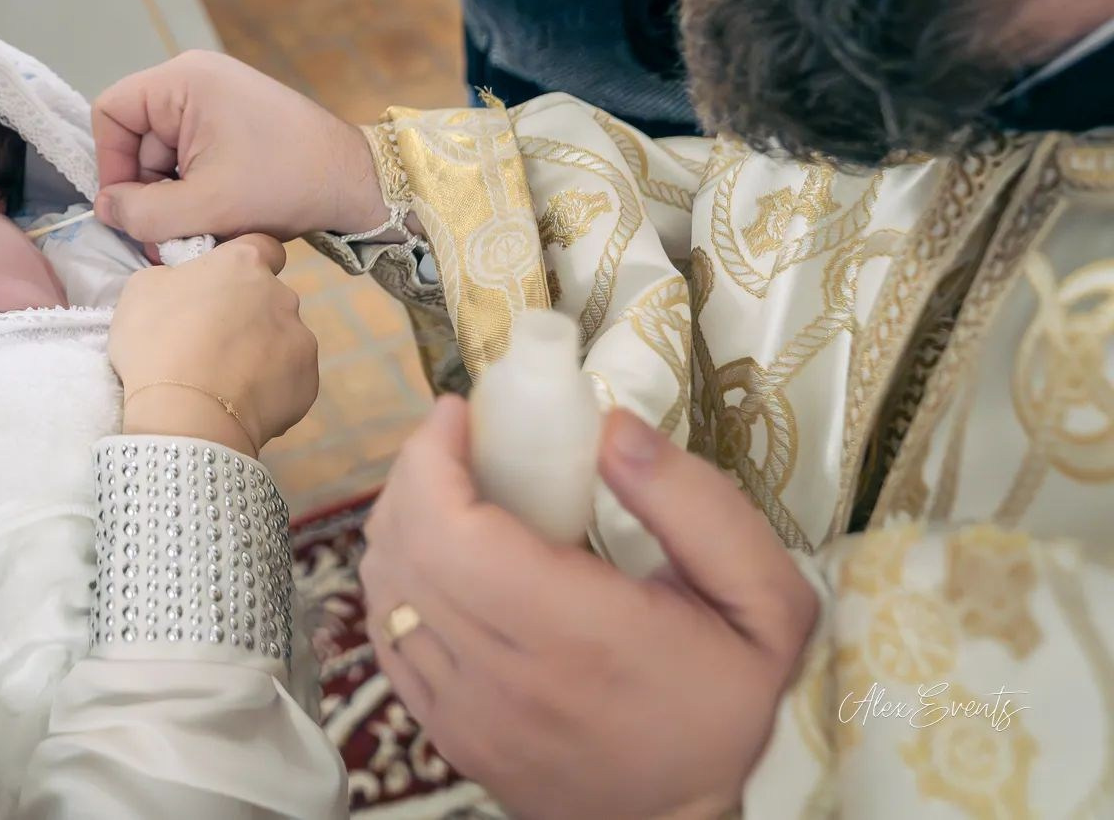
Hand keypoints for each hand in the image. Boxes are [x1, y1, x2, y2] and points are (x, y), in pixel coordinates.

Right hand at [94, 51, 386, 243]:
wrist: (358, 183)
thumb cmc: (286, 183)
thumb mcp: (205, 206)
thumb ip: (143, 213)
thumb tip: (106, 210)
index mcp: (184, 81)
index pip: (112, 112)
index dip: (110, 163)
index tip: (128, 208)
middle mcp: (196, 80)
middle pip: (139, 139)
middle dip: (150, 192)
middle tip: (169, 236)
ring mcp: (218, 101)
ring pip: (166, 157)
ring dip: (176, 199)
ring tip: (202, 232)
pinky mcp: (234, 125)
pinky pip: (193, 159)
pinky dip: (197, 193)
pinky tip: (220, 218)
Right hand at [109, 234, 318, 456]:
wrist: (186, 417)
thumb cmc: (157, 344)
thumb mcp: (141, 290)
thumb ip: (173, 275)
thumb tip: (187, 283)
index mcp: (244, 263)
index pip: (261, 247)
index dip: (243, 265)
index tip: (221, 288)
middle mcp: (282, 295)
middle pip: (269, 298)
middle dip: (247, 315)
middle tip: (210, 342)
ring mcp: (301, 339)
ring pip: (281, 339)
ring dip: (259, 351)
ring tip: (223, 380)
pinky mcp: (307, 382)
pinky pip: (289, 378)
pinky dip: (270, 387)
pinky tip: (240, 402)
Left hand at [360, 400, 817, 819]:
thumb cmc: (732, 701)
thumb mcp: (764, 599)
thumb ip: (694, 504)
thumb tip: (611, 427)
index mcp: (579, 636)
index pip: (451, 531)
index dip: (432, 459)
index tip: (456, 413)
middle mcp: (505, 679)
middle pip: (405, 551)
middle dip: (414, 475)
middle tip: (455, 441)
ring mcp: (466, 715)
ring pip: (385, 592)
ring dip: (400, 524)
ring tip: (447, 491)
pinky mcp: (448, 736)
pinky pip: (388, 639)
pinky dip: (397, 582)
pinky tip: (438, 557)